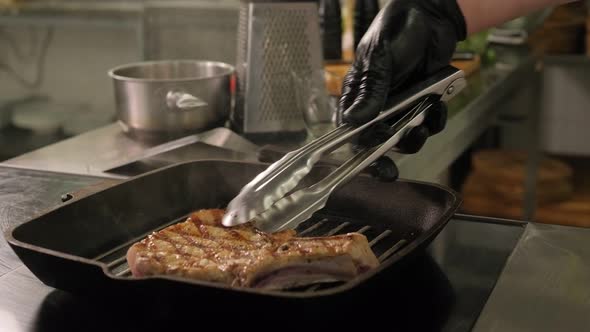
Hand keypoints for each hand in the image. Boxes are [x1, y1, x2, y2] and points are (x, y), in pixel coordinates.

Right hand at [338, 0, 465, 178]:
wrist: (433, 16)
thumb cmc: (397, 28)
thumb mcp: (381, 56)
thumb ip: (371, 89)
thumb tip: (354, 120)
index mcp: (357, 93)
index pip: (350, 129)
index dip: (359, 148)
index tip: (372, 161)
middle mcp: (376, 104)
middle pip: (375, 140)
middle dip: (386, 154)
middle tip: (391, 172)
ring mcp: (400, 106)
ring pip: (403, 136)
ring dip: (415, 137)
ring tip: (424, 124)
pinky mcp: (422, 103)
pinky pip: (427, 124)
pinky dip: (435, 121)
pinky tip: (438, 107)